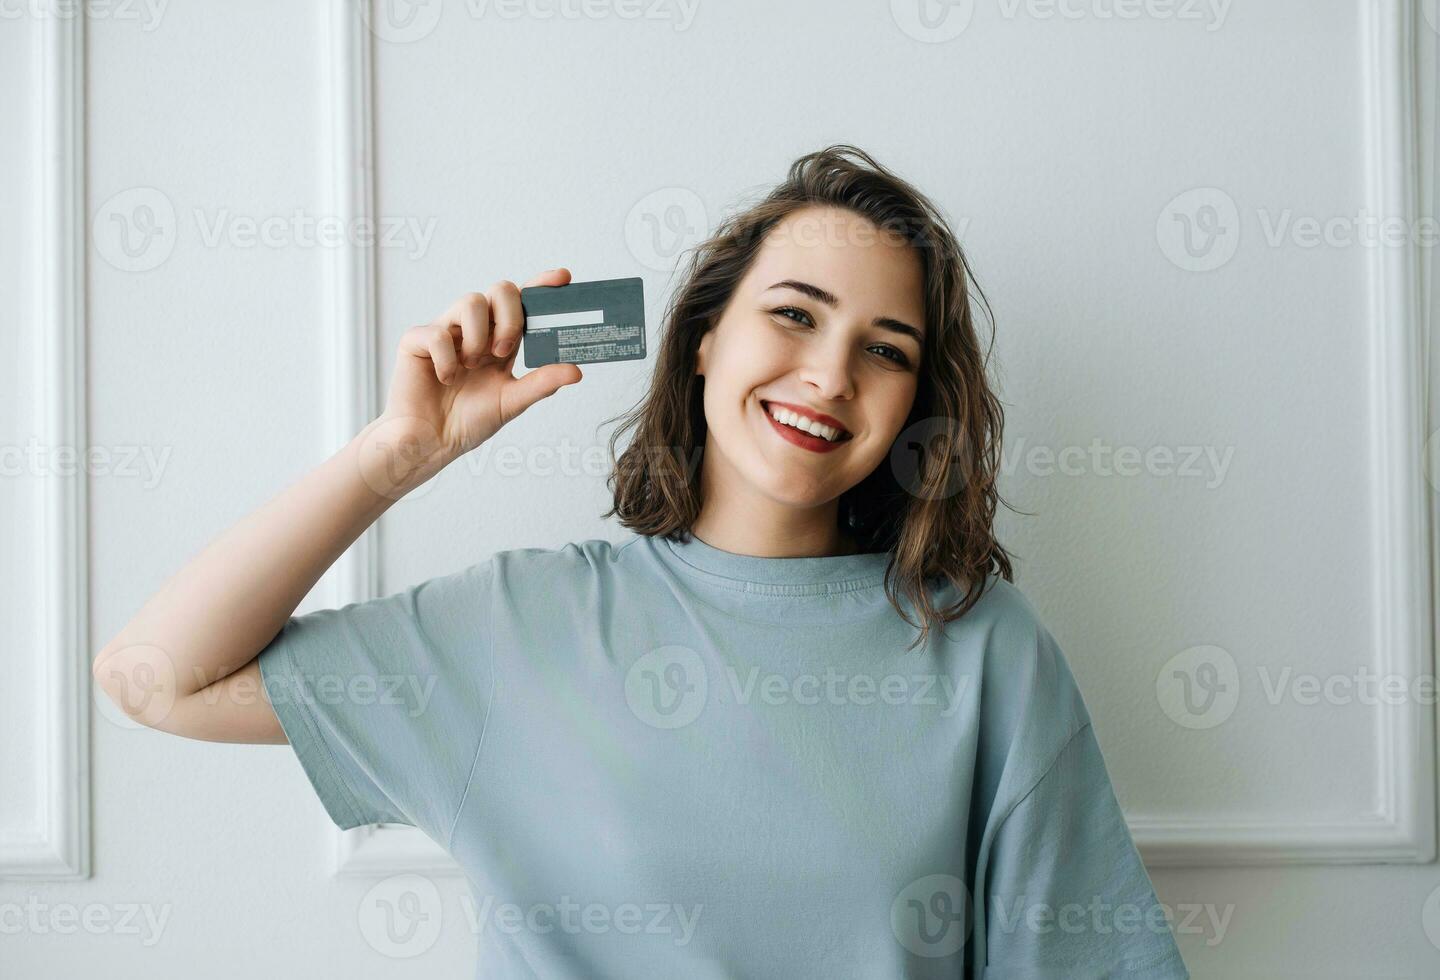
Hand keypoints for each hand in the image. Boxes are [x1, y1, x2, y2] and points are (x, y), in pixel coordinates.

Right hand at [365, 269, 583, 492]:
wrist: (431, 442)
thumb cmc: (468, 421)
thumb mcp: (512, 401)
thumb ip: (542, 383)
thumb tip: (576, 369)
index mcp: (500, 339)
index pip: (522, 302)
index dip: (540, 285)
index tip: (563, 278)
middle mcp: (475, 329)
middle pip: (500, 290)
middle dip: (510, 317)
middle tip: (503, 351)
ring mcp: (446, 331)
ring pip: (470, 301)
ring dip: (478, 337)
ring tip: (470, 366)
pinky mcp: (417, 341)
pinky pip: (437, 333)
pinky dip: (447, 360)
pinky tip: (445, 378)